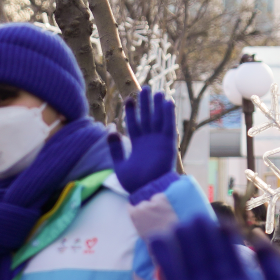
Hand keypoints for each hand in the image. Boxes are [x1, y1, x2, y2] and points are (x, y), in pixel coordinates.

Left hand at [112, 87, 179, 201]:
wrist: (148, 191)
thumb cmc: (134, 183)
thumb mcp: (120, 165)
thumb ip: (115, 149)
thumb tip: (110, 131)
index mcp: (136, 144)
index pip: (133, 123)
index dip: (131, 111)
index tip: (128, 98)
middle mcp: (148, 140)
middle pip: (146, 117)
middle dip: (145, 103)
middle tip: (145, 88)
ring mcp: (158, 141)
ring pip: (158, 119)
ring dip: (158, 106)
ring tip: (157, 92)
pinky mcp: (168, 144)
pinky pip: (168, 126)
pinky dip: (168, 114)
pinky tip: (168, 102)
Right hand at [149, 217, 279, 279]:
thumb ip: (272, 265)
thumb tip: (257, 238)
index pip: (230, 260)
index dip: (224, 239)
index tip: (219, 219)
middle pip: (209, 260)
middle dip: (202, 238)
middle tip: (195, 216)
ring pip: (192, 267)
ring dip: (184, 247)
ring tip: (177, 224)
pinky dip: (167, 263)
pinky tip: (160, 243)